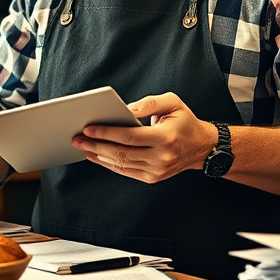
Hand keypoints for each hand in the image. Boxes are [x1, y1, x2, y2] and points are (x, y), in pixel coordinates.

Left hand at [71, 92, 216, 183]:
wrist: (202, 147)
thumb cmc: (184, 121)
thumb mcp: (172, 102)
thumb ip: (149, 103)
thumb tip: (126, 109)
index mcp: (165, 138)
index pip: (129, 137)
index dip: (106, 133)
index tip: (88, 128)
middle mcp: (161, 157)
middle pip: (121, 153)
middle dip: (96, 145)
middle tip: (77, 138)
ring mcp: (157, 170)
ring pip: (121, 164)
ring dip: (99, 156)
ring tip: (83, 147)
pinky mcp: (153, 178)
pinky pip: (126, 171)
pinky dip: (109, 164)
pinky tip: (97, 156)